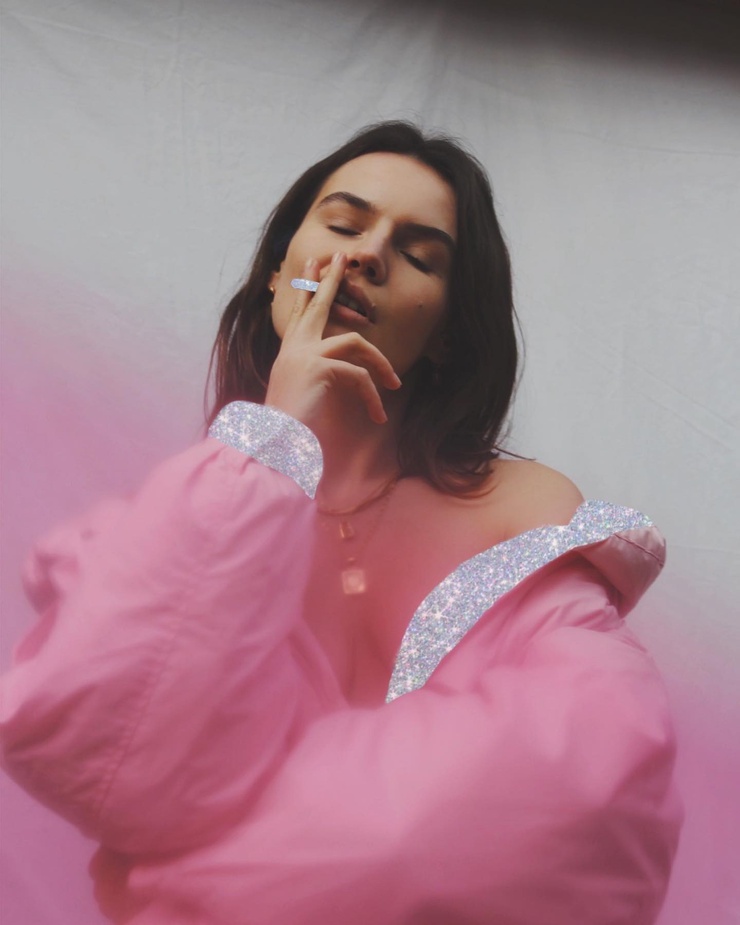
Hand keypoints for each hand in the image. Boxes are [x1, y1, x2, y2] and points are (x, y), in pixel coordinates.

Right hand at [265, 253, 401, 428]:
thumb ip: (316, 379)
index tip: (313, 267)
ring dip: (380, 363)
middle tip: (343, 257)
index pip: (300, 315)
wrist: (275, 444)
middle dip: (332, 280)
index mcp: (289, 354)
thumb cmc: (289, 429)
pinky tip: (377, 416)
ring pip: (354, 342)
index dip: (307, 290)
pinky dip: (372, 397)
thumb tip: (340, 377)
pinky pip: (358, 375)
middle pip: (318, 305)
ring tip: (395, 384)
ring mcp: (304, 355)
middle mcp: (293, 348)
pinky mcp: (318, 368)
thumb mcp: (302, 397)